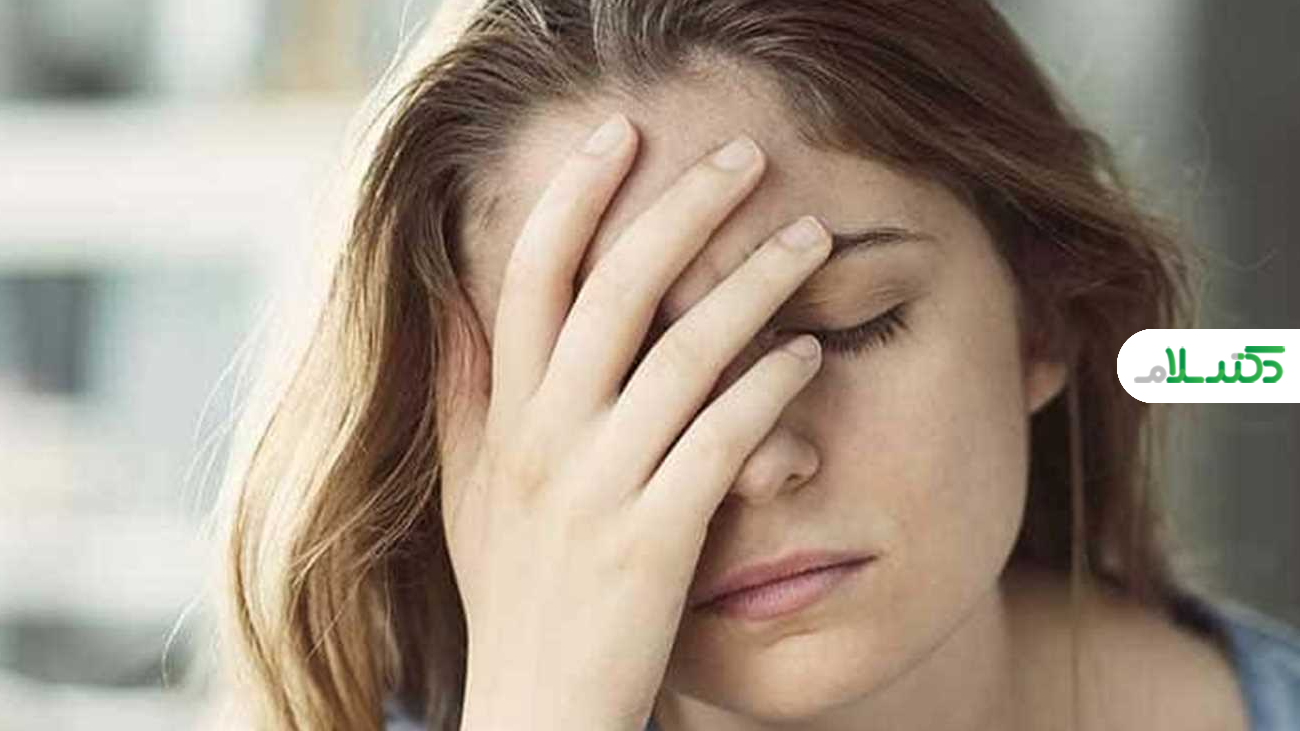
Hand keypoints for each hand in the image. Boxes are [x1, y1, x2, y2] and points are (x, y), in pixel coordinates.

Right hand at [440, 114, 831, 729]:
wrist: (535, 711)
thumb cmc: (514, 597)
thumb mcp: (467, 494)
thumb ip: (460, 397)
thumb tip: (457, 306)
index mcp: (504, 417)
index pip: (531, 278)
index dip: (573, 196)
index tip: (622, 135)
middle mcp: (546, 438)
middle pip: (614, 290)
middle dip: (682, 210)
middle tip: (746, 158)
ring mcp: (599, 488)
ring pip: (682, 354)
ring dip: (753, 283)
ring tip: (808, 235)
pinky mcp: (655, 539)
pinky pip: (721, 439)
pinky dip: (769, 385)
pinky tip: (810, 349)